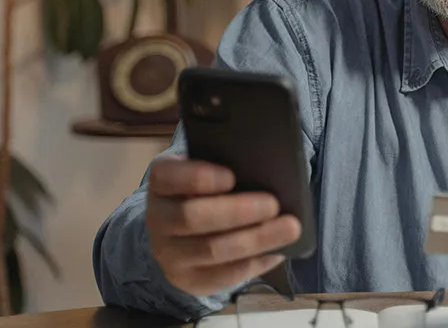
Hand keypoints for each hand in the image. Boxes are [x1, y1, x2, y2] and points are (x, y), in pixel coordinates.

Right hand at [145, 156, 301, 295]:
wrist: (182, 233)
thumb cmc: (206, 192)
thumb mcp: (208, 171)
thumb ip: (228, 167)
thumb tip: (268, 171)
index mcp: (162, 183)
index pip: (167, 177)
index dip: (196, 177)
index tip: (231, 176)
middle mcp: (158, 219)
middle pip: (192, 217)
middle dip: (237, 211)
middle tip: (274, 204)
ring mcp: (169, 253)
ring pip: (211, 250)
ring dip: (255, 239)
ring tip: (289, 229)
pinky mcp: (188, 279)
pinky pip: (222, 276)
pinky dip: (254, 263)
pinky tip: (277, 252)